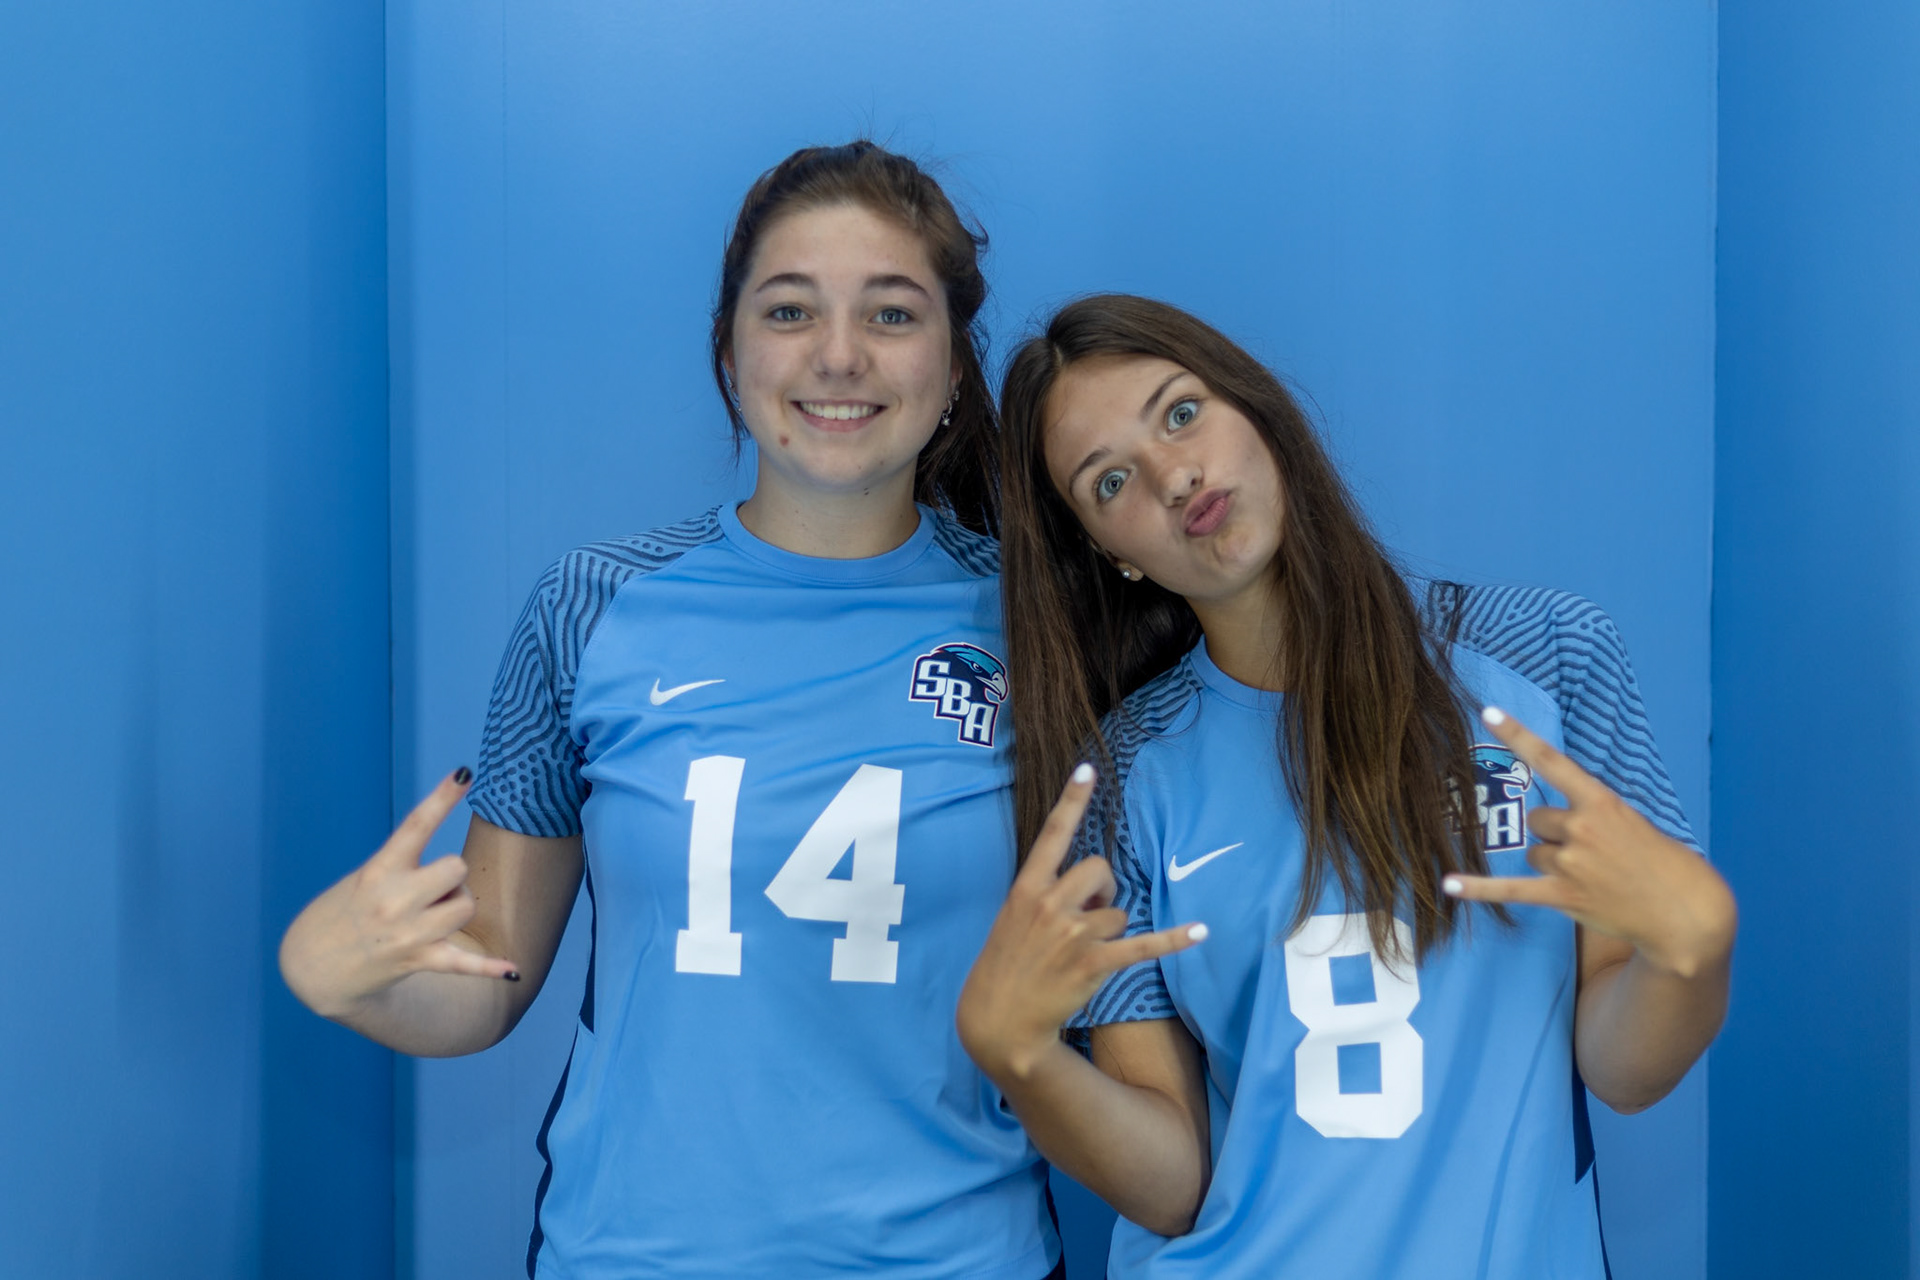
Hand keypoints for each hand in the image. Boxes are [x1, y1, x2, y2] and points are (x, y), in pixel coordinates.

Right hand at [279, 768, 518, 1018]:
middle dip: (451, 876)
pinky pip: (464, 964)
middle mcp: (394, 900)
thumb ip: (403, 867)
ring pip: (466, 906)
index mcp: (379, 870)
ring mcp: (408, 933)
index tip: (465, 773)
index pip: (416, 825)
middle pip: (457, 868)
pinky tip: (513, 970)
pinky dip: (489, 967)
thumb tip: (455, 872)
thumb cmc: (344, 912)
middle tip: (428, 890)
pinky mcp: (418, 961)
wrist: (312, 968)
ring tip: (429, 918)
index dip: (442, 798)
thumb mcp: (363, 878)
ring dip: (456, 908)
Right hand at [957, 764, 1206, 1081]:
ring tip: (1082, 955)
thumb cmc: (1005, 966)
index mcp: (1026, 889)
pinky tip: (1201, 931)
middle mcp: (1049, 905)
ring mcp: (1072, 935)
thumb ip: (1047, 894)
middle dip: (1103, 888)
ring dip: (1109, 931)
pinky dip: (1174, 939)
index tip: (1088, 770)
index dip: (1072, 801)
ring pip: (1117, 913)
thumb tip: (1093, 889)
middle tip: (1088, 915)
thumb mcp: (1013, 919)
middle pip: (1099, 869)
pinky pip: (1142, 945)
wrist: (996, 1020)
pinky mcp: (1093, 964)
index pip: (1052, 835)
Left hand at [1443, 708, 1735, 978]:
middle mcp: (1581, 828)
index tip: (1486, 712)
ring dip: (1552, 863)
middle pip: (1539, 819)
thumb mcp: (1634, 822)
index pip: (1551, 760)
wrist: (1685, 913)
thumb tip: (1555, 822)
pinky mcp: (1563, 895)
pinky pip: (1510, 889)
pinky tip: (1448, 885)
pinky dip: (1477, 889)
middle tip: (1594, 853)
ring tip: (1591, 878)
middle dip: (1557, 833)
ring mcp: (1571, 863)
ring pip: (1534, 852)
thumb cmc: (1664, 863)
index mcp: (1602, 802)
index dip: (1517, 734)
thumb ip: (1593, 814)